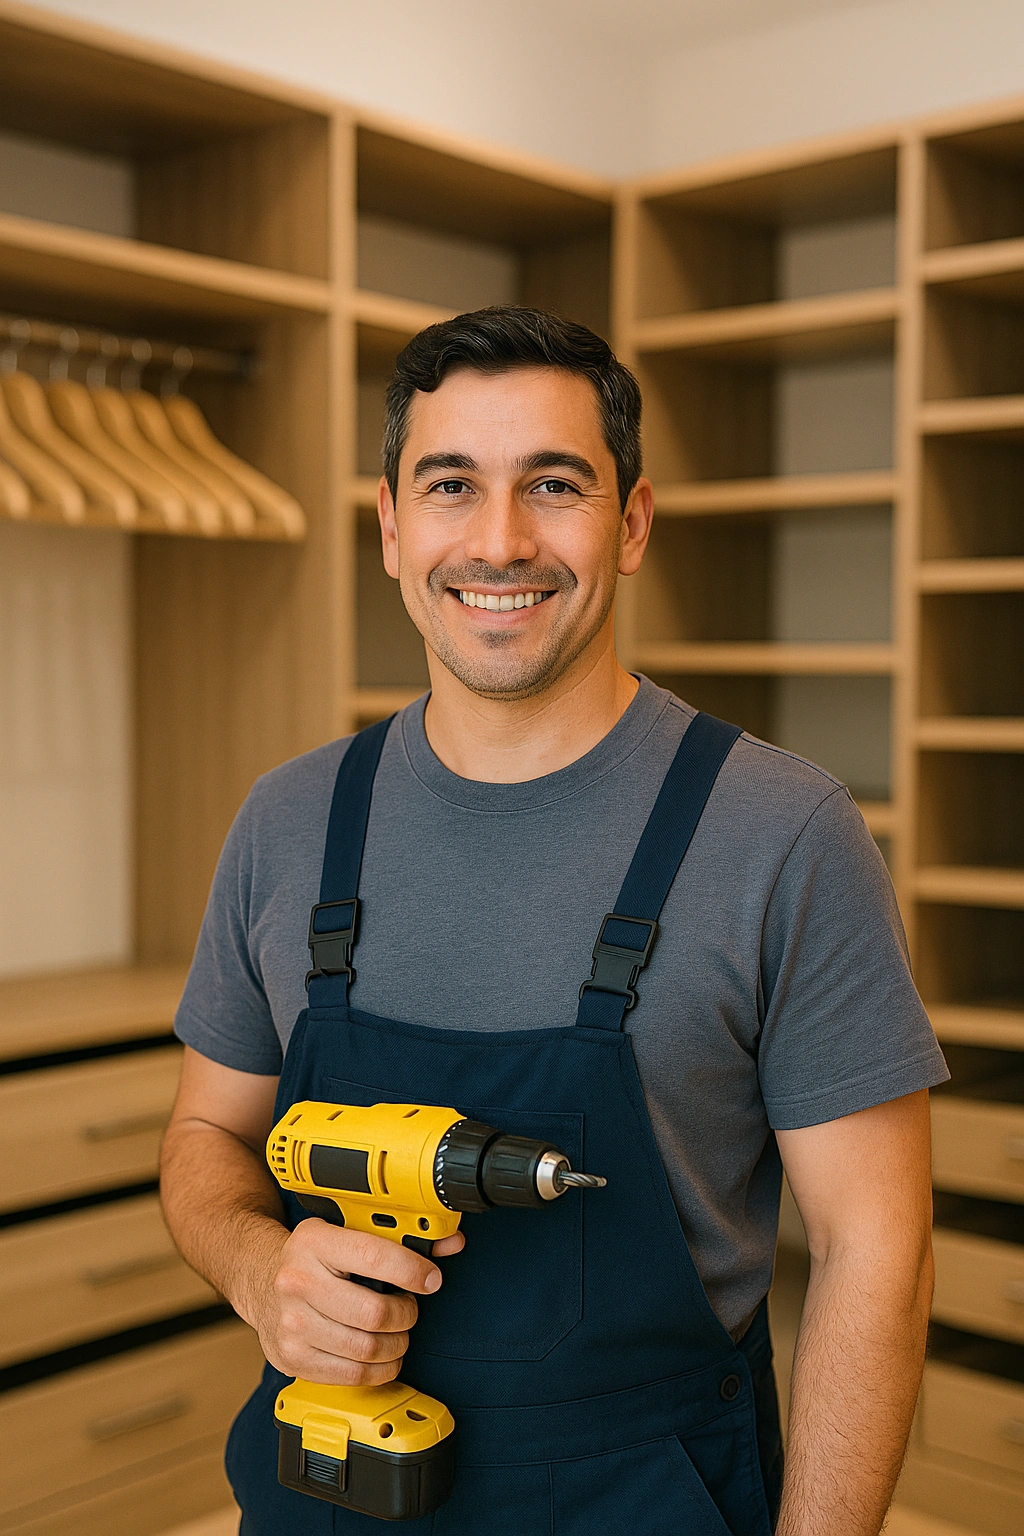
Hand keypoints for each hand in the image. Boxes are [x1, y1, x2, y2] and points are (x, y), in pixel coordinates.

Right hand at [250, 1218, 464, 1385]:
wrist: (260, 1280)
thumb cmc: (313, 1257)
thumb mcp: (346, 1232)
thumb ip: (399, 1236)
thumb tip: (451, 1242)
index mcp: (313, 1241)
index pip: (374, 1256)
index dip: (412, 1271)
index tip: (430, 1279)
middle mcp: (297, 1281)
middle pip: (374, 1313)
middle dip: (406, 1314)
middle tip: (410, 1309)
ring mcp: (292, 1323)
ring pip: (367, 1348)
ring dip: (396, 1345)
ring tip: (397, 1332)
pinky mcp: (293, 1358)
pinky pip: (352, 1375)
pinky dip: (379, 1370)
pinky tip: (382, 1355)